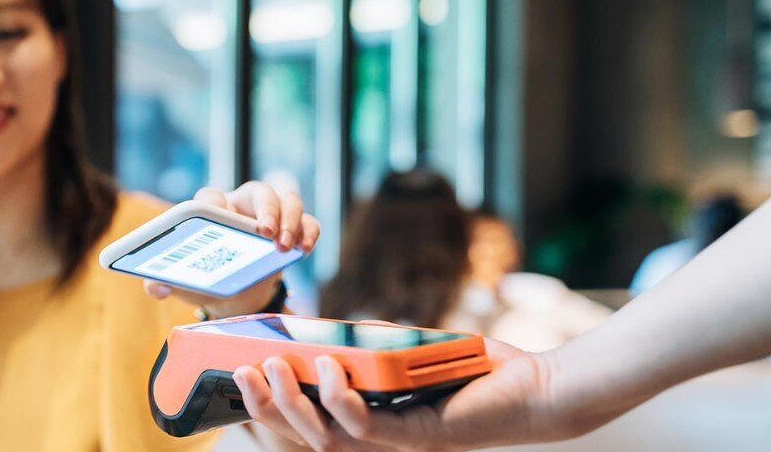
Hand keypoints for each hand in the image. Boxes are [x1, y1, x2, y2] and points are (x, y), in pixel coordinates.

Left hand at [143, 181, 320, 317]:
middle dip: (265, 208)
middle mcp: (243, 206)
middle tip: (265, 233)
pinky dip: (309, 231)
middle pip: (259, 190)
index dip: (216, 203)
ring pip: (289, 199)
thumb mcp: (183, 283)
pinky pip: (308, 221)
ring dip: (290, 220)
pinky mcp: (294, 230)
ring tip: (285, 247)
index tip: (219, 214)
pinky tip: (305, 248)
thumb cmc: (206, 278)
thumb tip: (155, 287)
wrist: (236, 295)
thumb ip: (161, 282)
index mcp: (212, 211)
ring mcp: (273, 216)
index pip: (212, 195)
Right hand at [232, 336, 576, 450]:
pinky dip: (341, 399)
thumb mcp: (404, 350)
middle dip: (265, 405)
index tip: (236, 374)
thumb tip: (324, 330)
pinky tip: (327, 367)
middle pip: (302, 434)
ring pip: (325, 436)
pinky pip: (368, 427)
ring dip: (293, 404)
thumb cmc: (470, 368)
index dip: (265, 406)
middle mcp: (375, 439)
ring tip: (273, 367)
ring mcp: (395, 442)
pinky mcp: (418, 437)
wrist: (534, 386)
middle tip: (242, 371)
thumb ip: (367, 346)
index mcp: (366, 422)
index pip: (303, 421)